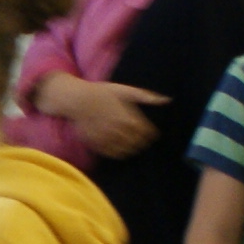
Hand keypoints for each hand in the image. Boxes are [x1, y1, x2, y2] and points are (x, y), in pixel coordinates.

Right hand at [41, 77, 164, 159]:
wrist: (76, 99)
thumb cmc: (102, 92)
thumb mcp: (125, 90)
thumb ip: (146, 96)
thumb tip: (167, 100)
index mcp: (129, 118)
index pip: (147, 133)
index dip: (151, 135)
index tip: (152, 133)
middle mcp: (119, 131)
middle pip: (138, 143)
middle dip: (142, 142)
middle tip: (143, 141)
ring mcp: (107, 139)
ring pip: (126, 151)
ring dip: (132, 149)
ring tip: (133, 145)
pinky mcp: (97, 144)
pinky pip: (112, 154)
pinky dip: (119, 153)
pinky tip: (121, 149)